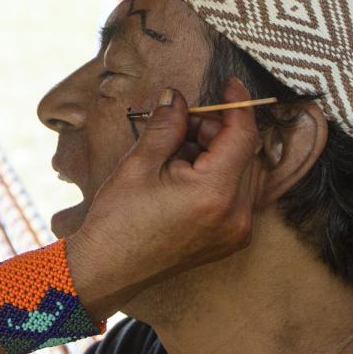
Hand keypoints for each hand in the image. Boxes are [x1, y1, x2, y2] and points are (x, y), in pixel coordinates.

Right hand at [65, 80, 262, 317]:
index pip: (243, 136)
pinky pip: (238, 195)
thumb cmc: (118, 219)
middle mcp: (235, 215)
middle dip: (219, 130)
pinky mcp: (229, 240)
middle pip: (245, 154)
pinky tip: (186, 173)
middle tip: (183, 123)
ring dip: (219, 152)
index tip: (230, 84)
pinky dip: (220, 175)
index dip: (238, 105)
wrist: (107, 269)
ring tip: (179, 151)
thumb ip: (166, 125)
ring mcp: (235, 232)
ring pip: (244, 173)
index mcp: (215, 193)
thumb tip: (177, 97)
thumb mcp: (139, 163)